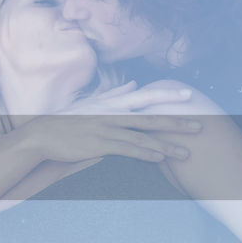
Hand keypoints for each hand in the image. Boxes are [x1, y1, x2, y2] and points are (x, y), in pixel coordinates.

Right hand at [22, 81, 202, 163]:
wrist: (41, 134)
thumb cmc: (66, 120)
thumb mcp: (91, 102)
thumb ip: (114, 93)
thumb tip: (131, 84)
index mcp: (111, 102)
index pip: (144, 97)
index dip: (167, 97)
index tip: (188, 97)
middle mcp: (111, 113)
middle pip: (150, 117)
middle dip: (177, 122)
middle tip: (200, 126)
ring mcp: (106, 128)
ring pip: (143, 137)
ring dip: (166, 146)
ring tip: (186, 154)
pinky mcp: (99, 144)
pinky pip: (127, 150)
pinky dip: (145, 154)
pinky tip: (160, 159)